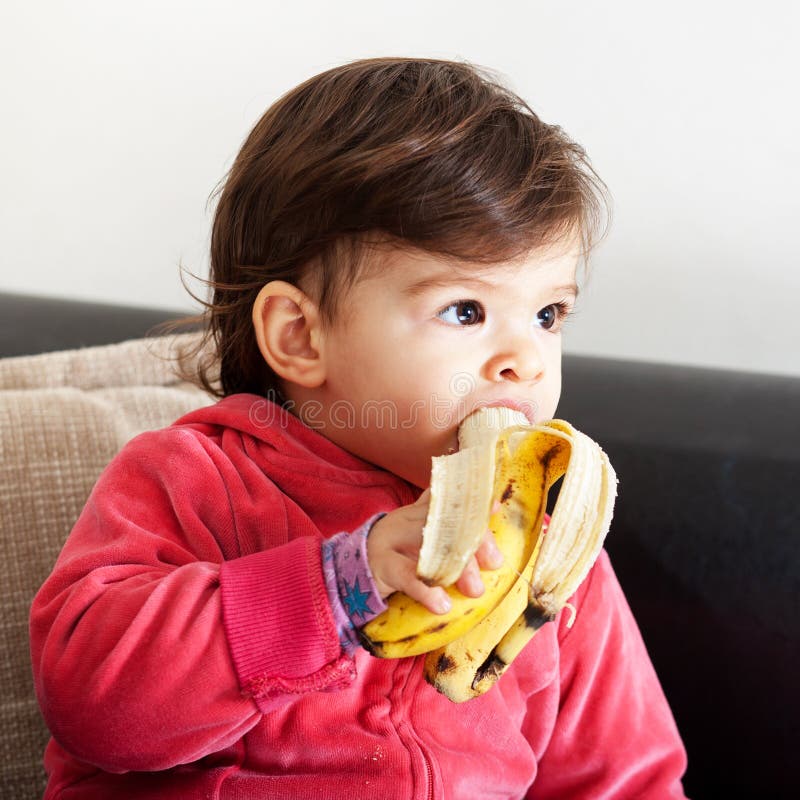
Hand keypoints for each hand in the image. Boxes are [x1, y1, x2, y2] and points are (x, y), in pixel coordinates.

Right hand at [367, 490, 503, 614]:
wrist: (350, 572)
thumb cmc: (396, 555)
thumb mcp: (418, 534)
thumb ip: (451, 525)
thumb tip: (494, 507)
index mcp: (418, 511)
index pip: (448, 501)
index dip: (472, 503)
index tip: (496, 509)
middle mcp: (406, 519)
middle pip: (444, 522)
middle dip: (473, 541)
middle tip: (494, 562)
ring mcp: (391, 540)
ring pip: (429, 547)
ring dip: (456, 568)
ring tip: (475, 589)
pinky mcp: (382, 566)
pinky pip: (406, 576)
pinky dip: (426, 591)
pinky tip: (442, 604)